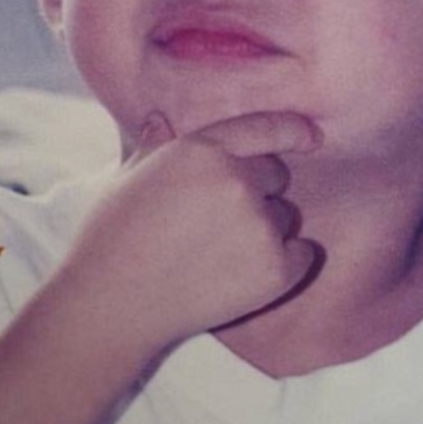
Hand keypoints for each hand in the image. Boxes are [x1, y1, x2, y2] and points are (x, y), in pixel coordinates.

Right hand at [63, 108, 322, 351]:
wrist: (112, 304)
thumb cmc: (111, 239)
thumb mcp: (127, 178)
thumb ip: (154, 147)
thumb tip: (159, 120)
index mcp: (202, 150)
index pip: (264, 128)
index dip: (293, 130)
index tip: (311, 136)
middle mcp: (237, 181)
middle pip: (275, 176)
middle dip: (256, 191)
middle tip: (213, 222)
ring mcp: (258, 226)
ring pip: (283, 217)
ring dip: (264, 230)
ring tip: (215, 254)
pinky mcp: (274, 269)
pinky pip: (301, 255)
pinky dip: (284, 263)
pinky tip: (242, 275)